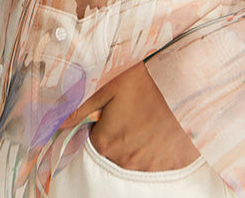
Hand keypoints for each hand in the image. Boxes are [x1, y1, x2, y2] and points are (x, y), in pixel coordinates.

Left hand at [62, 61, 202, 171]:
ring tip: (149, 117)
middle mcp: (125, 160)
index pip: (91, 143)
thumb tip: (56, 121)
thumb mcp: (110, 85)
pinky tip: (162, 128)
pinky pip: (156, 163)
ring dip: (137, 142)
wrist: (188, 81)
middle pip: (112, 153)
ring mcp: (148, 166)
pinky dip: (156, 149)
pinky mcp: (170, 166)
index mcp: (106, 142)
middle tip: (132, 110)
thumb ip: (80, 106)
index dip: (99, 125)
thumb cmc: (147, 79)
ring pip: (133, 159)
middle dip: (118, 133)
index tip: (111, 111)